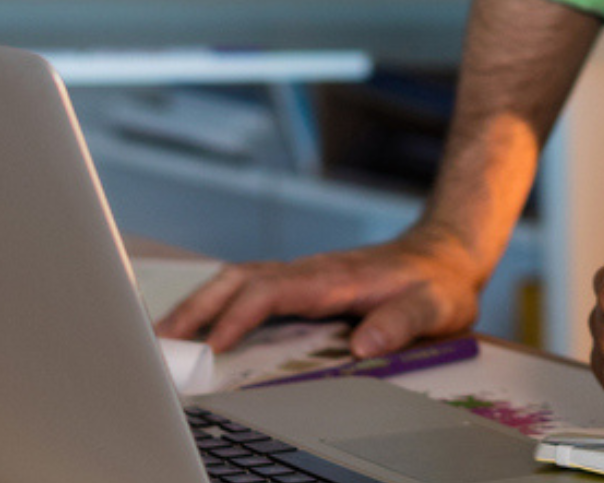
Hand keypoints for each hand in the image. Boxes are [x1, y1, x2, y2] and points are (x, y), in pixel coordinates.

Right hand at [153, 224, 484, 355]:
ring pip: (238, 282)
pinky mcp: (301, 288)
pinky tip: (199, 332)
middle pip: (241, 279)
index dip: (241, 316)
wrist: (445, 256)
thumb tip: (362, 345)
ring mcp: (303, 277)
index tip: (214, 347)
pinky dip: (216, 308)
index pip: (274, 291)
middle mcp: (311, 273)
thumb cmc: (437, 283)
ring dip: (199, 306)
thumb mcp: (434, 305)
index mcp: (335, 278)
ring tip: (162, 340)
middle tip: (158, 343)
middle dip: (198, 307)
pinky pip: (249, 293)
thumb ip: (403, 322)